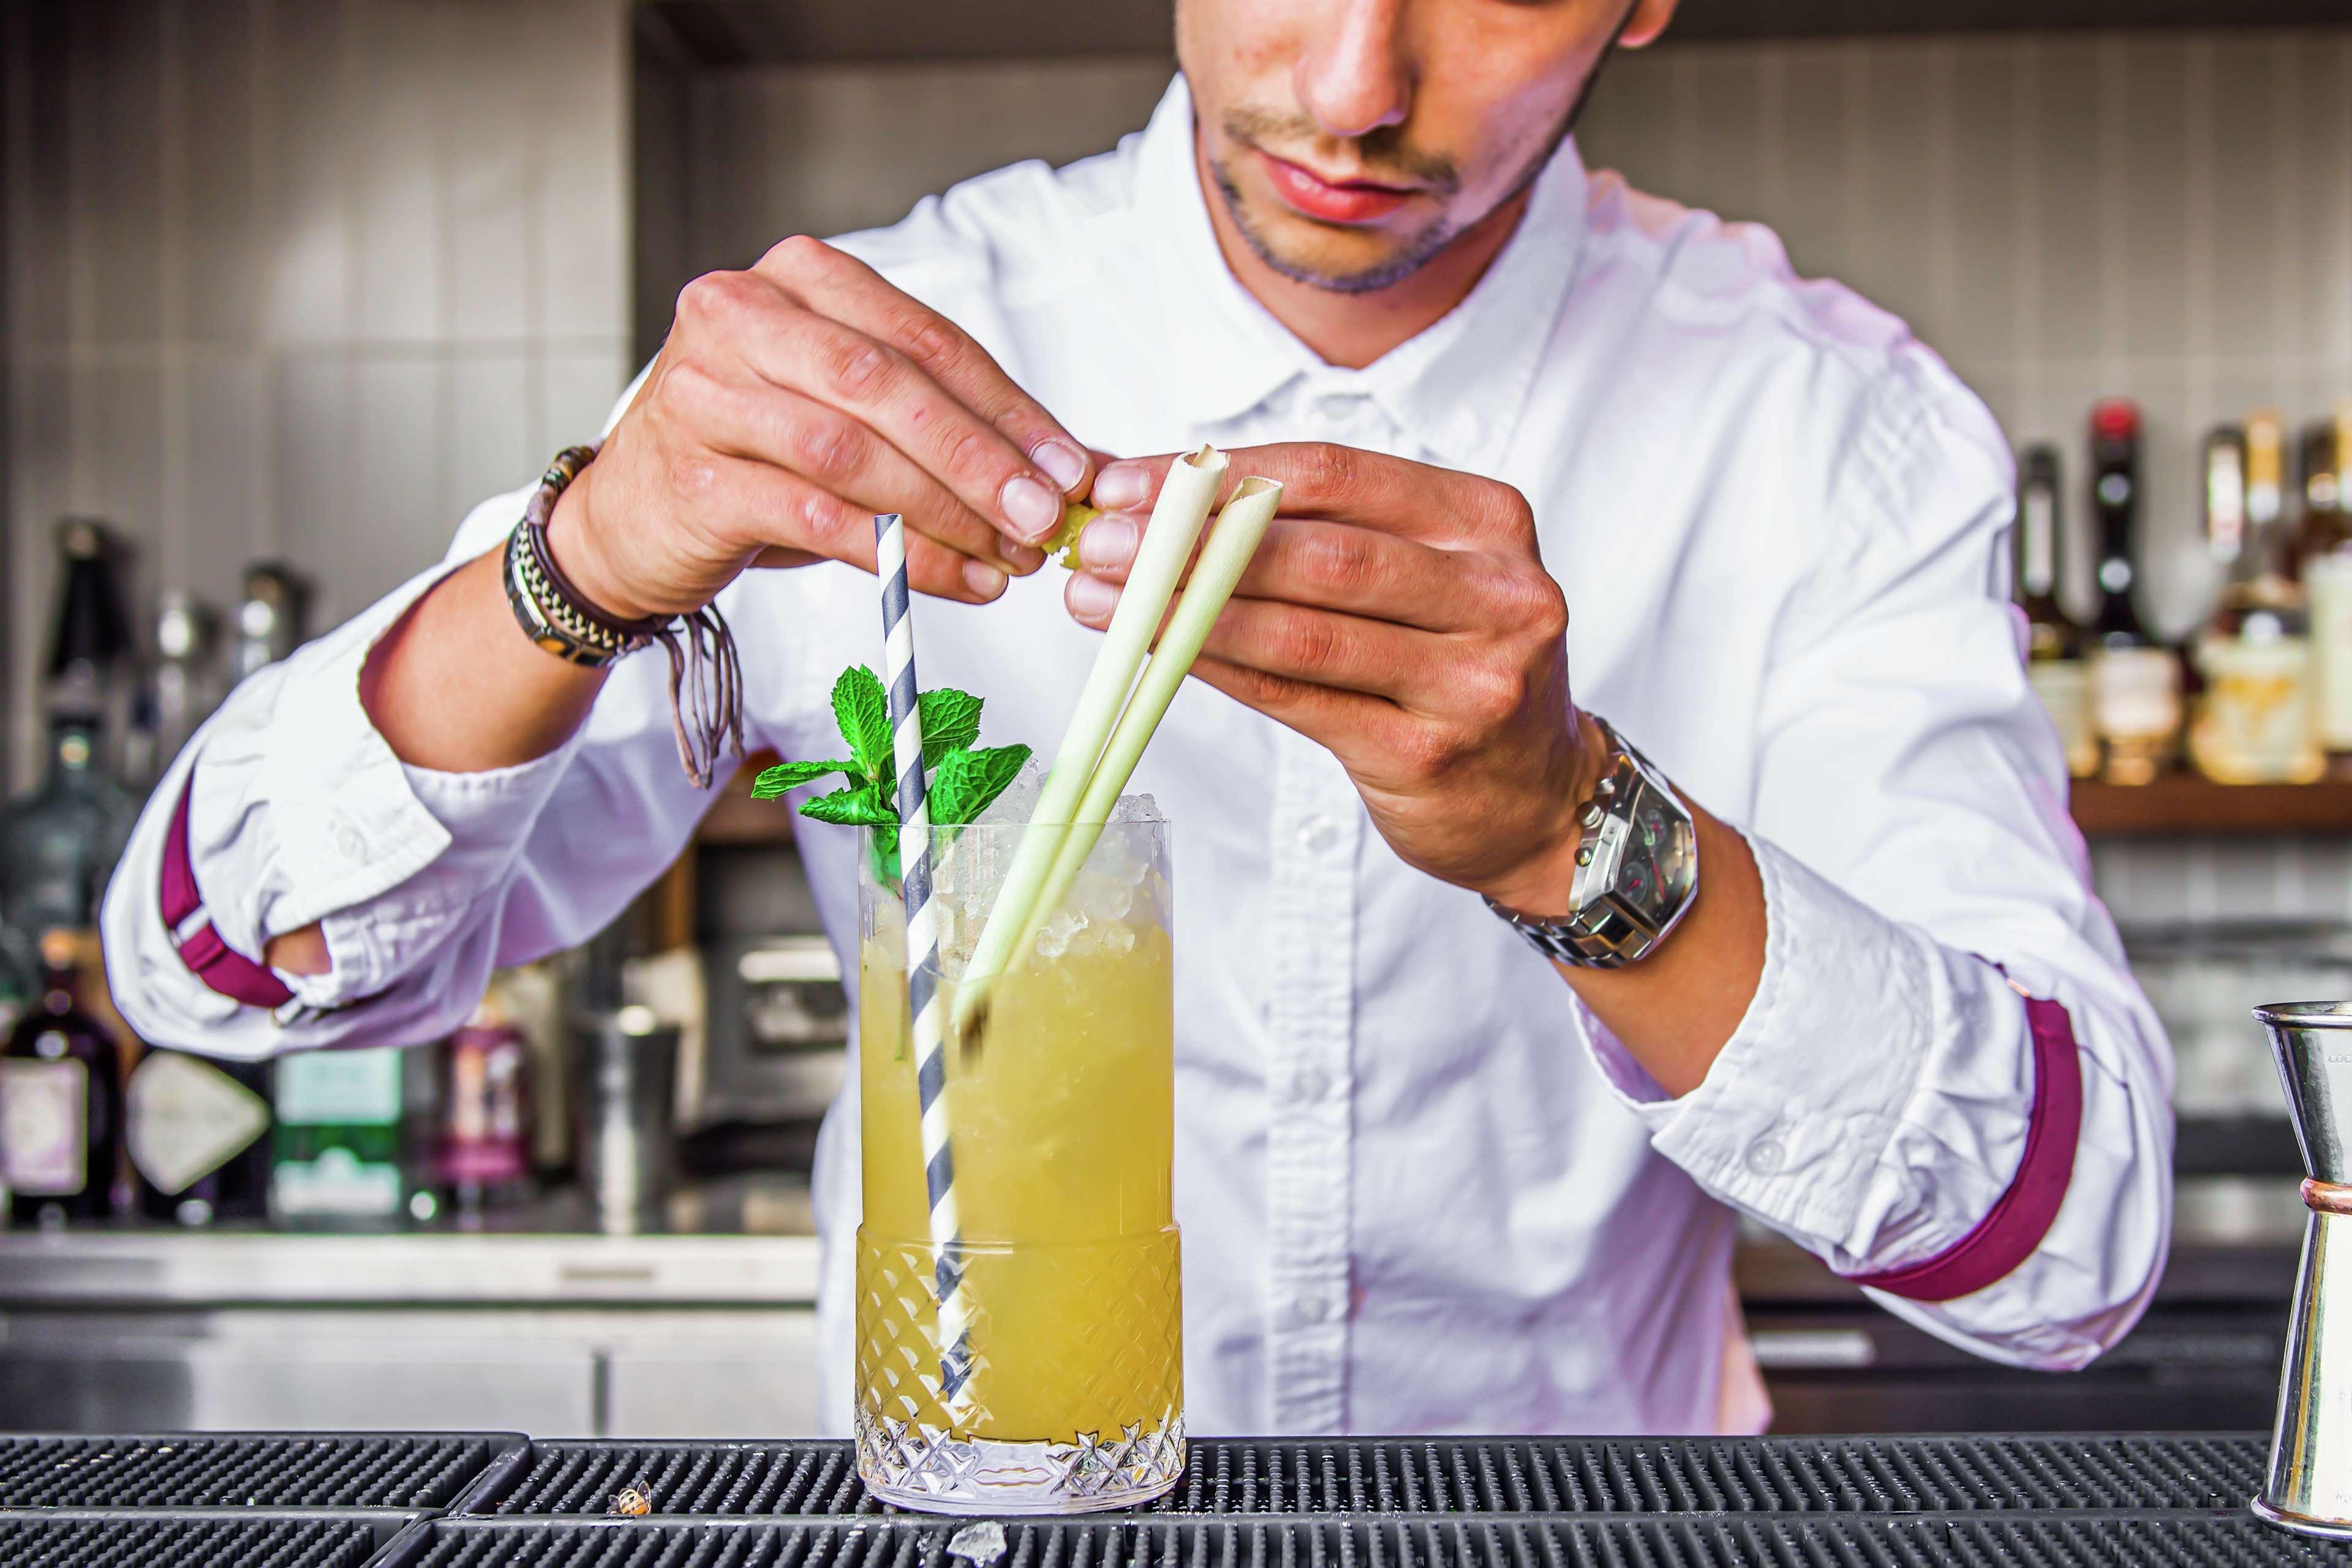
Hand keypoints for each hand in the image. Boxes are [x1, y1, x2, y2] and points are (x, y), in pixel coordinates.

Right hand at [552, 236, 1093, 619]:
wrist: (631, 518)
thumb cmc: (759, 456)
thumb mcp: (851, 415)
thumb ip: (951, 424)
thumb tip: (1079, 467)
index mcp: (800, 277)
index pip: (925, 337)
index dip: (1008, 407)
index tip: (1070, 466)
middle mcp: (744, 315)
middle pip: (890, 387)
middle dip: (981, 459)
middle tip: (1045, 517)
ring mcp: (708, 393)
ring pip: (853, 453)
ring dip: (946, 513)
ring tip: (1010, 559)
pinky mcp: (696, 479)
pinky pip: (818, 520)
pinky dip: (898, 556)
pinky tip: (956, 581)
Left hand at [1066, 442, 1601, 912]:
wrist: (1539, 798)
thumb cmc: (1457, 667)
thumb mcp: (1425, 575)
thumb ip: (1323, 531)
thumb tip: (1167, 496)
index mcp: (1488, 519)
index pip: (1337, 472)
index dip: (1225, 472)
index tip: (1130, 480)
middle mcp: (1497, 592)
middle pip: (1319, 551)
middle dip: (1193, 542)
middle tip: (1098, 540)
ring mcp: (1471, 679)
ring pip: (1303, 631)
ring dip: (1187, 612)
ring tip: (1102, 598)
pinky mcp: (1427, 753)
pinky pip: (1298, 700)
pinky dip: (1217, 670)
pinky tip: (1155, 652)